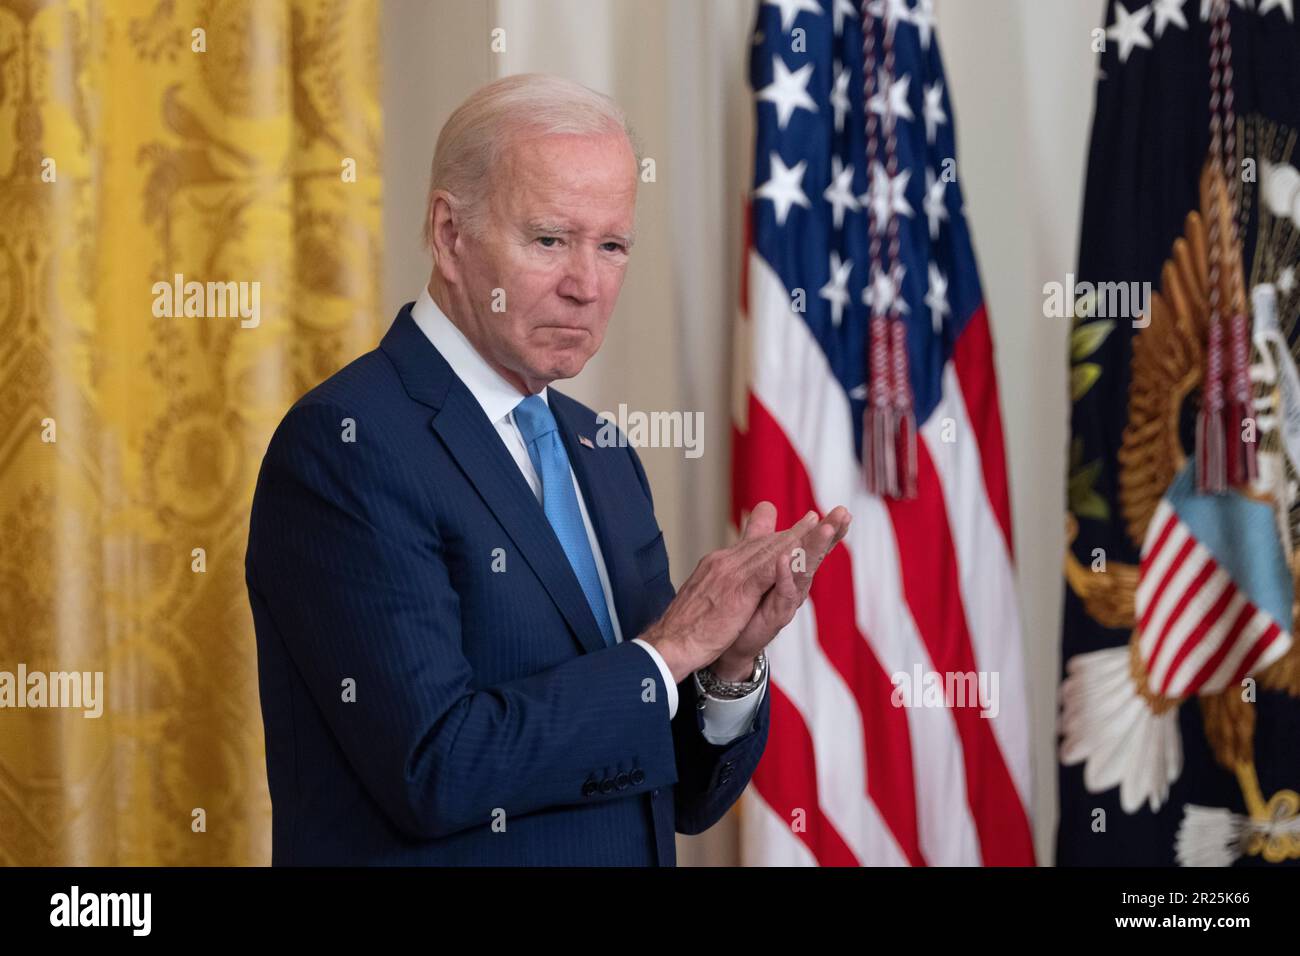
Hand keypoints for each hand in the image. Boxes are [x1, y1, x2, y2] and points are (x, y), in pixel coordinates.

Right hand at [638, 508, 821, 683]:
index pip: (756, 546)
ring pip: (772, 551)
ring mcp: (729, 573)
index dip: (783, 535)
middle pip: (769, 543)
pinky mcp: (735, 590)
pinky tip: (800, 555)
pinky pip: (765, 573)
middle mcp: (726, 562)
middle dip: (800, 531)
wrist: (666, 644)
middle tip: (828, 519)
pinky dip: (784, 563)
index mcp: (721, 565)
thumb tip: (736, 585)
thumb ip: (724, 585)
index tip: (808, 524)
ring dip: (801, 538)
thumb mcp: (708, 598)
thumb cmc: (686, 627)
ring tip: (825, 526)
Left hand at [709, 502, 850, 680]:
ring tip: (823, 529)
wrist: (732, 639)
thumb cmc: (748, 601)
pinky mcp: (776, 615)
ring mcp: (787, 600)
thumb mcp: (756, 562)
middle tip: (844, 514)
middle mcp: (795, 584)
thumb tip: (767, 506)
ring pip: (804, 571)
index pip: (812, 545)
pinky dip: (784, 577)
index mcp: (792, 569)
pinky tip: (785, 560)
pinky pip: (783, 594)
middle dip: (829, 534)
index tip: (842, 510)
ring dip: (813, 550)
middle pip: (814, 555)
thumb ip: (761, 534)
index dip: (827, 528)